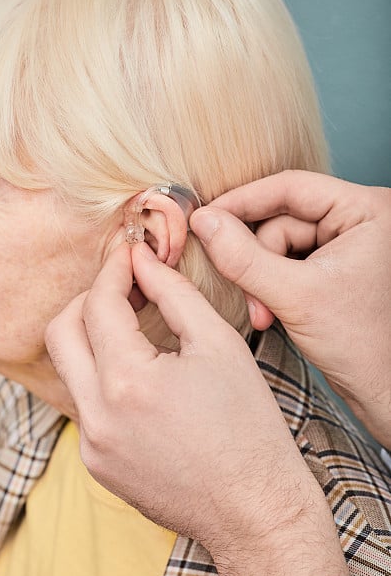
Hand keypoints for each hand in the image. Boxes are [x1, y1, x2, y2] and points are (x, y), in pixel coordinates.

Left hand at [45, 242, 348, 575]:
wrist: (253, 509)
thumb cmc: (248, 427)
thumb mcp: (218, 345)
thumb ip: (173, 294)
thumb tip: (142, 262)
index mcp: (128, 381)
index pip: (98, 304)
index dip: (114, 271)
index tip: (131, 257)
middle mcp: (97, 415)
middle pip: (59, 333)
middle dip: (86, 301)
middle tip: (123, 291)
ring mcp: (91, 445)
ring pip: (67, 370)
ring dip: (91, 341)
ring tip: (132, 331)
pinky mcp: (95, 465)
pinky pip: (83, 406)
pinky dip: (102, 380)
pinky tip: (139, 380)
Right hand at [190, 172, 390, 442]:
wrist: (379, 388)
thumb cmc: (357, 346)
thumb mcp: (293, 297)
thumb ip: (242, 257)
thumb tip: (202, 220)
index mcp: (369, 210)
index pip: (291, 187)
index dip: (242, 202)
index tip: (204, 219)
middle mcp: (361, 218)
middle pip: (281, 217)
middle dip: (256, 259)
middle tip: (245, 293)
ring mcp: (347, 241)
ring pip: (277, 242)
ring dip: (260, 278)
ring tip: (263, 314)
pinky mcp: (333, 263)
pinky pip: (285, 259)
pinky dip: (270, 284)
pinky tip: (270, 310)